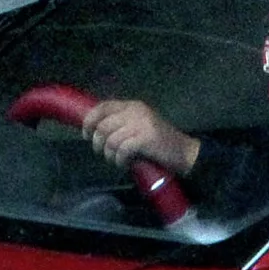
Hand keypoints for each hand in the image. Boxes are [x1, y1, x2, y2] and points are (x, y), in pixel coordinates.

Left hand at [80, 99, 199, 177]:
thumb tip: (93, 131)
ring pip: (110, 140)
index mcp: (132, 105)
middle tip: (104, 154)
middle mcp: (136, 111)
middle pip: (102, 126)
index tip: (86, 135)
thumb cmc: (156, 143)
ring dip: (109, 155)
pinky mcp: (146, 137)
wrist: (183, 152)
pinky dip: (120, 160)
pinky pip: (122, 150)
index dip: (89, 121)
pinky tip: (125, 164)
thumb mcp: (137, 127)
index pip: (102, 107)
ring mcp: (142, 123)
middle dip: (98, 144)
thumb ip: (119, 124)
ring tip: (116, 160)